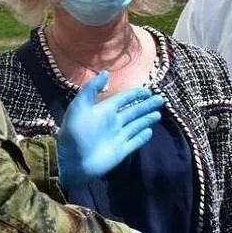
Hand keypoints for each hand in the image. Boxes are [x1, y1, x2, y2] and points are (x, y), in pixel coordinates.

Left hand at [57, 71, 163, 186]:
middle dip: (147, 105)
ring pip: (136, 125)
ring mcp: (118, 137)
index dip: (135, 94)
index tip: (148, 90)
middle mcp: (113, 122)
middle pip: (134, 111)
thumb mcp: (80, 106)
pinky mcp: (120, 151)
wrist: (71, 160)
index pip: (124, 99)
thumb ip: (92, 89)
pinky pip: (134, 142)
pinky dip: (142, 137)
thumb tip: (106, 72)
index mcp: (104, 110)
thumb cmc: (74, 132)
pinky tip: (150, 132)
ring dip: (147, 119)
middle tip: (161, 100)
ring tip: (158, 114)